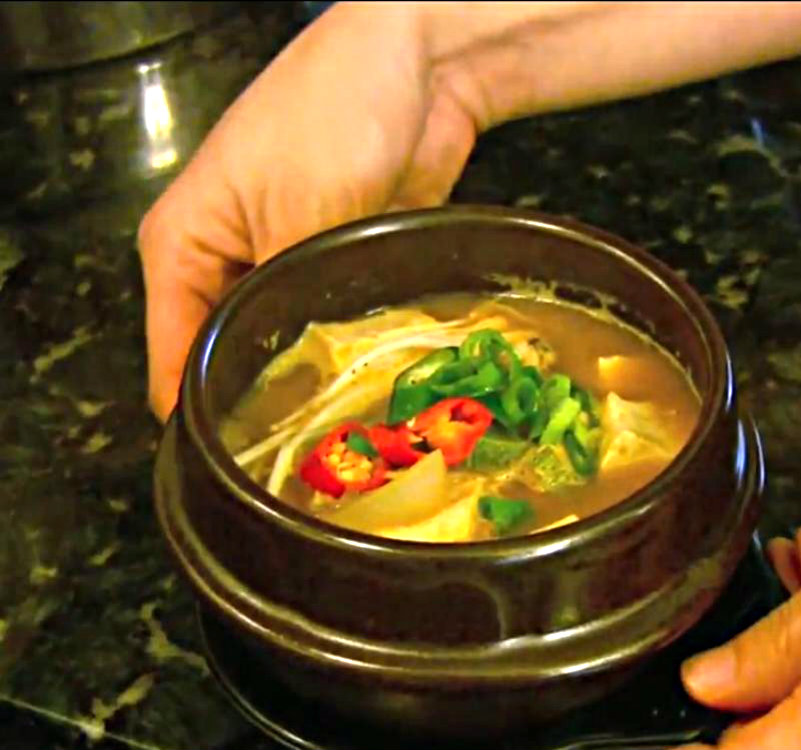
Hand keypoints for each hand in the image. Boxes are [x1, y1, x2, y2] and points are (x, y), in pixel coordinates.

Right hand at [138, 3, 480, 419]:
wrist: (420, 65)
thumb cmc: (336, 111)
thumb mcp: (299, 215)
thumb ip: (282, 302)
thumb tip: (283, 378)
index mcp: (183, 247)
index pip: (174, 357)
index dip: (206, 413)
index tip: (246, 460)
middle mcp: (224, 261)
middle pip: (228, 356)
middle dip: (266, 400)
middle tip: (311, 452)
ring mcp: (283, 263)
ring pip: (285, 345)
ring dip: (314, 376)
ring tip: (346, 428)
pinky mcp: (336, 263)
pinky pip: (332, 325)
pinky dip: (348, 350)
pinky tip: (373, 385)